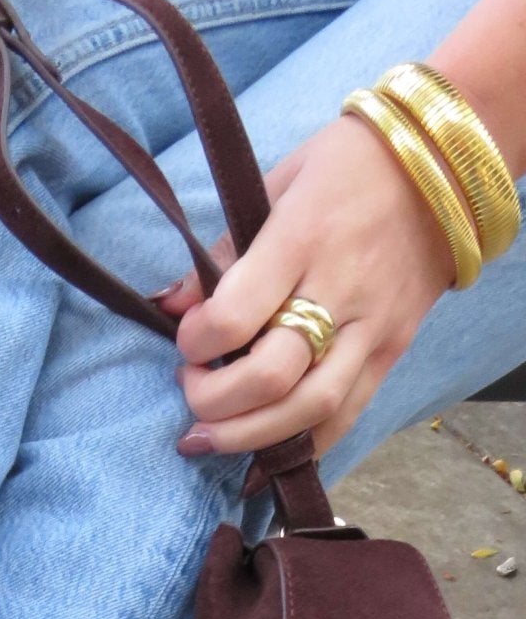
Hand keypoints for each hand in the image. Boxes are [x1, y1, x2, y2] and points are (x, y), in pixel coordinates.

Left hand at [157, 112, 455, 459]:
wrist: (445, 163)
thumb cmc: (347, 165)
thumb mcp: (277, 182)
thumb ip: (224, 251)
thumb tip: (172, 307)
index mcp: (302, 238)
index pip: (235, 317)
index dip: (197, 342)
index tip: (188, 338)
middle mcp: (340, 290)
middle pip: (270, 378)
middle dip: (213, 402)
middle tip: (190, 390)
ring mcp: (372, 327)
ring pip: (309, 410)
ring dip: (248, 438)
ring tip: (208, 437)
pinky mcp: (392, 350)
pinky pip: (346, 415)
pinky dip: (301, 446)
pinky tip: (262, 456)